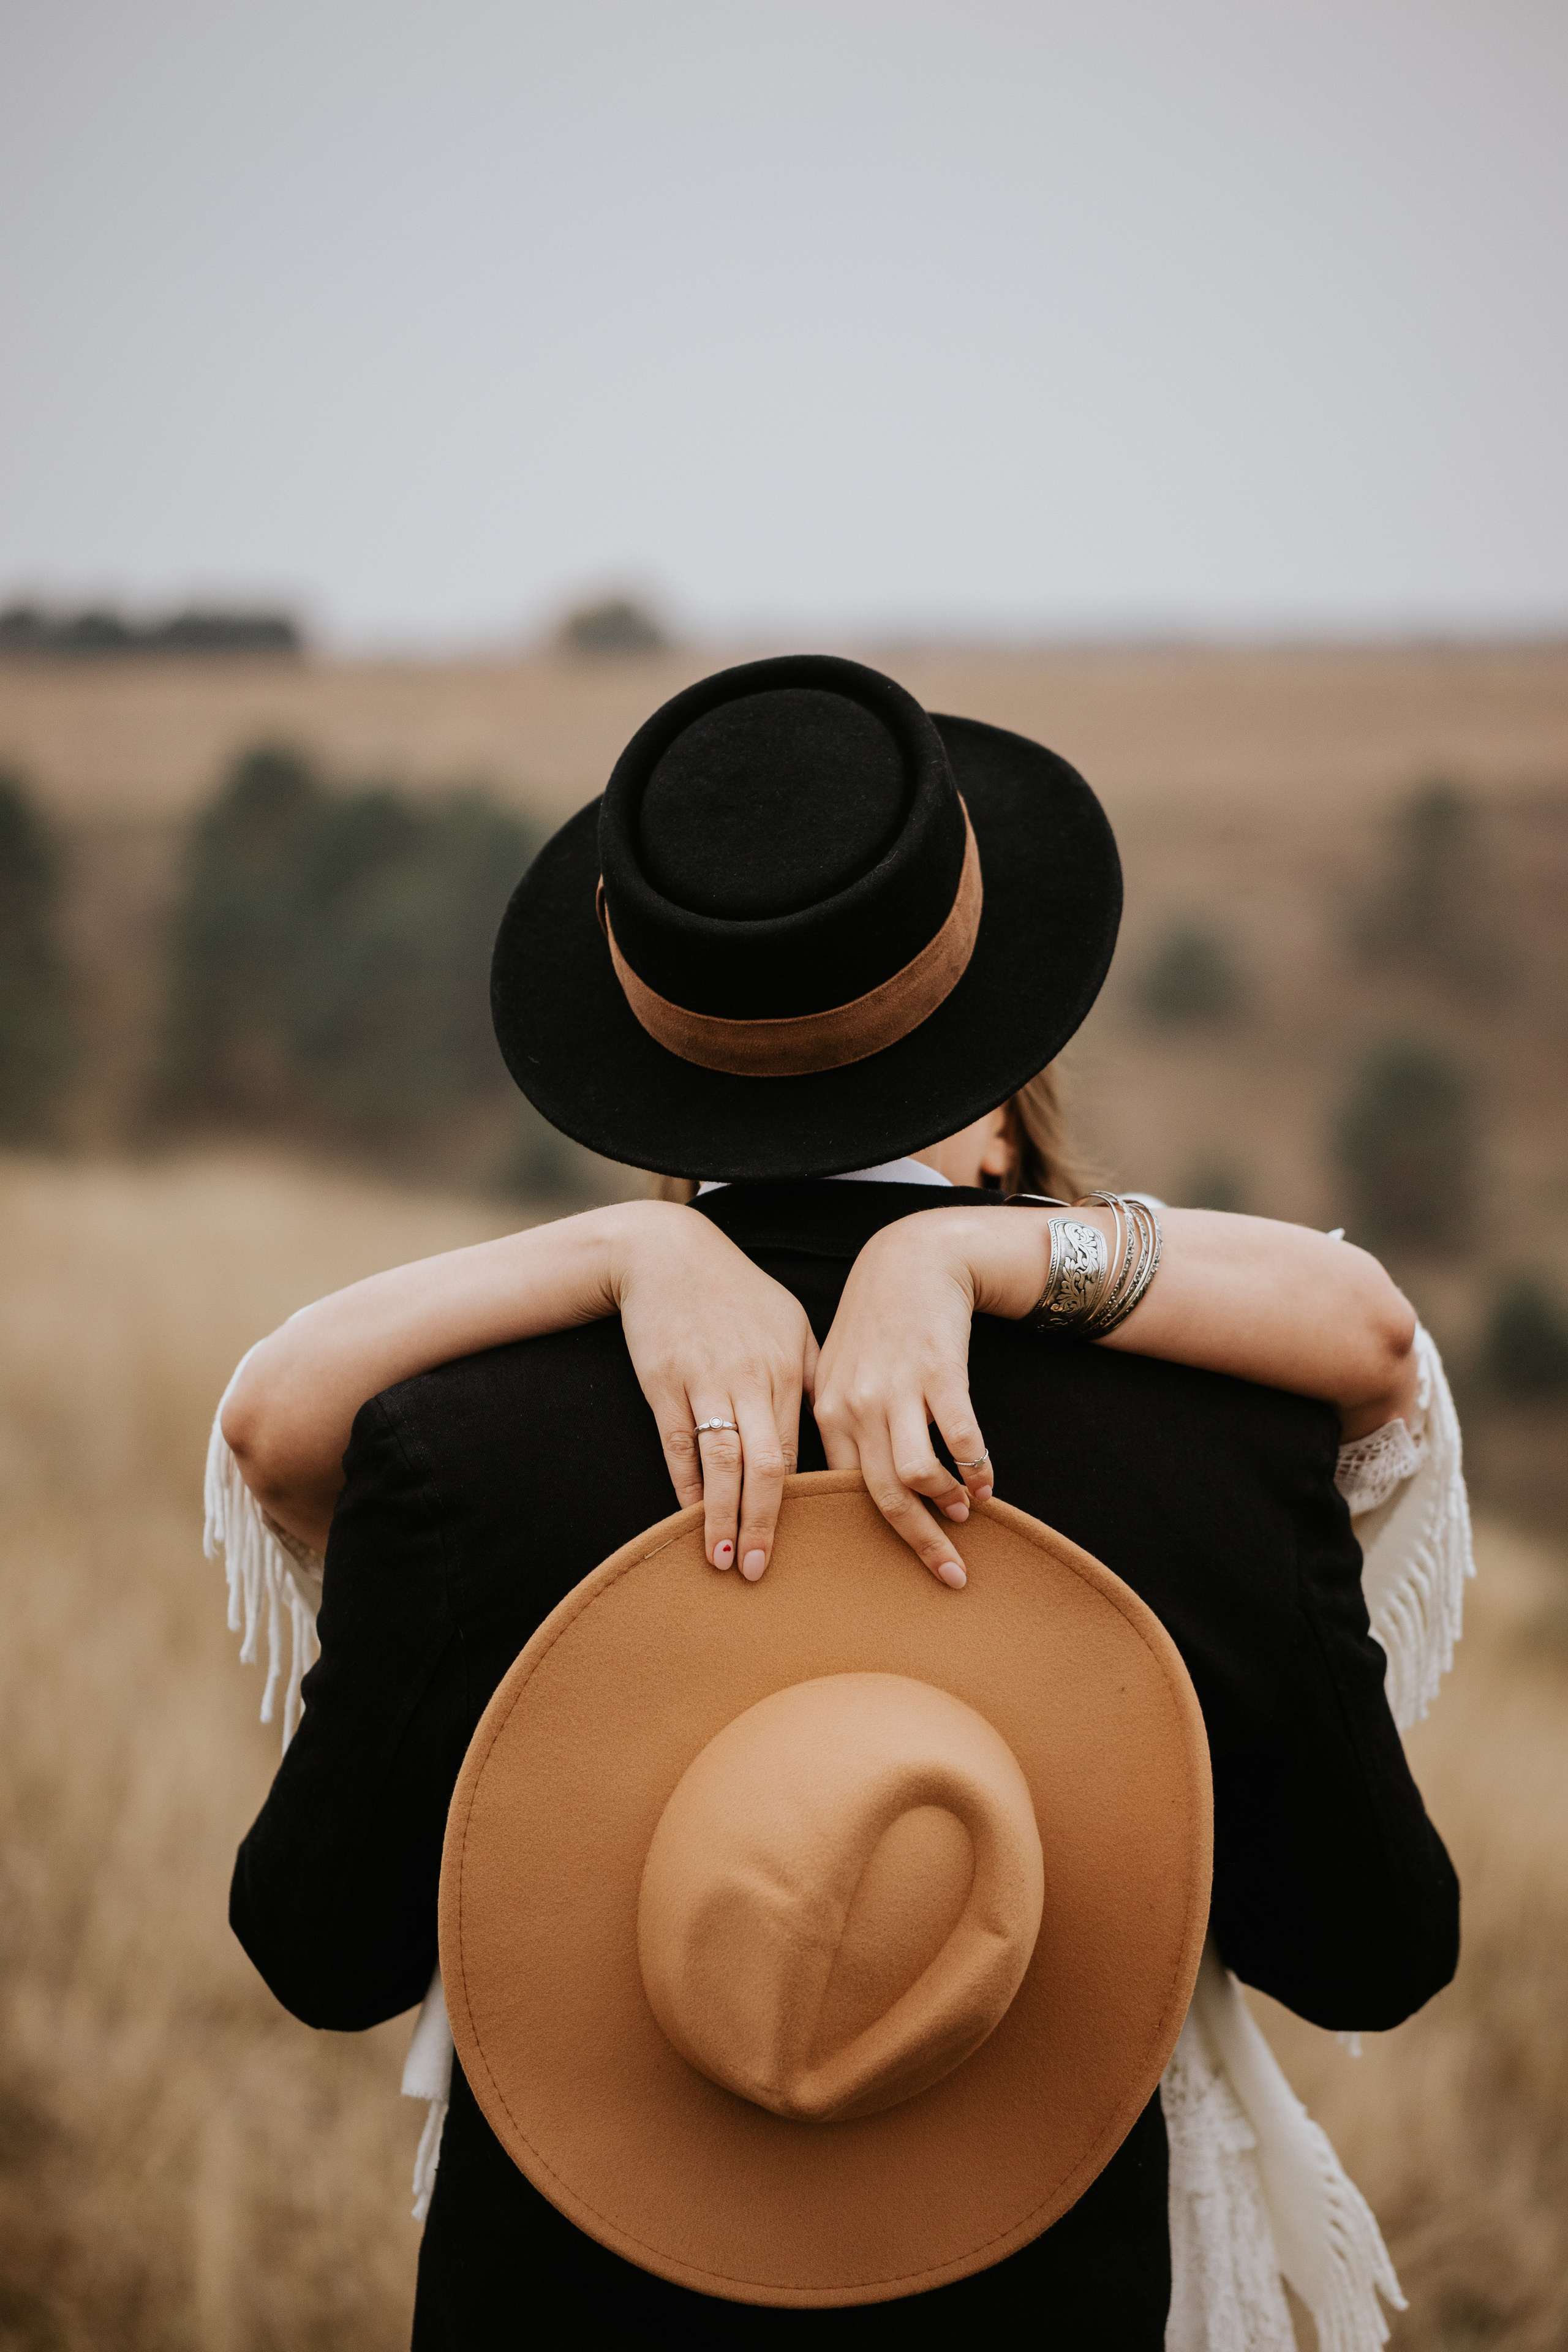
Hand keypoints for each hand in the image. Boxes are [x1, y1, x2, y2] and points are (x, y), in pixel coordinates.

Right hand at [611, 1211, 818, 1580]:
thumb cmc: (735, 1291)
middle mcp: (750, 1379)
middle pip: (767, 1464)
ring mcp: (705, 1381)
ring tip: (725, 1561)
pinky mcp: (664, 1381)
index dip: (803, 1500)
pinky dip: (683, 1484)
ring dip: (722, 1515)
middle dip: (766, 1521)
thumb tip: (831, 1427)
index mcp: (785, 1370)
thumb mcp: (788, 1323)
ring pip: (721, 1461)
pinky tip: (687, 1517)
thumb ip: (808, 1375)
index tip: (808, 1543)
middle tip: (763, 1572)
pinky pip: (677, 1443)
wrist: (667, 1253)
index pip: (800, 1449)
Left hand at [813, 1209, 1025, 1587]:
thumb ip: (841, 1422)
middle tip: (950, 1576)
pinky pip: (961, 1441)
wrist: (911, 1261)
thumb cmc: (876, 1324)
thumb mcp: (840, 1370)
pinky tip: (986, 1483)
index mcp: (828, 1412)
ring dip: (948, 1504)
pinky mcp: (939, 1373)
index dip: (867, 1535)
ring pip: (918, 1475)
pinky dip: (977, 1471)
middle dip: (920, 1544)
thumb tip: (848, 1485)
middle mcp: (856, 1405)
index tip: (893, 1566)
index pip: (839, 1492)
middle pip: (883, 1495)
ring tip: (966, 1513)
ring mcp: (897, 1389)